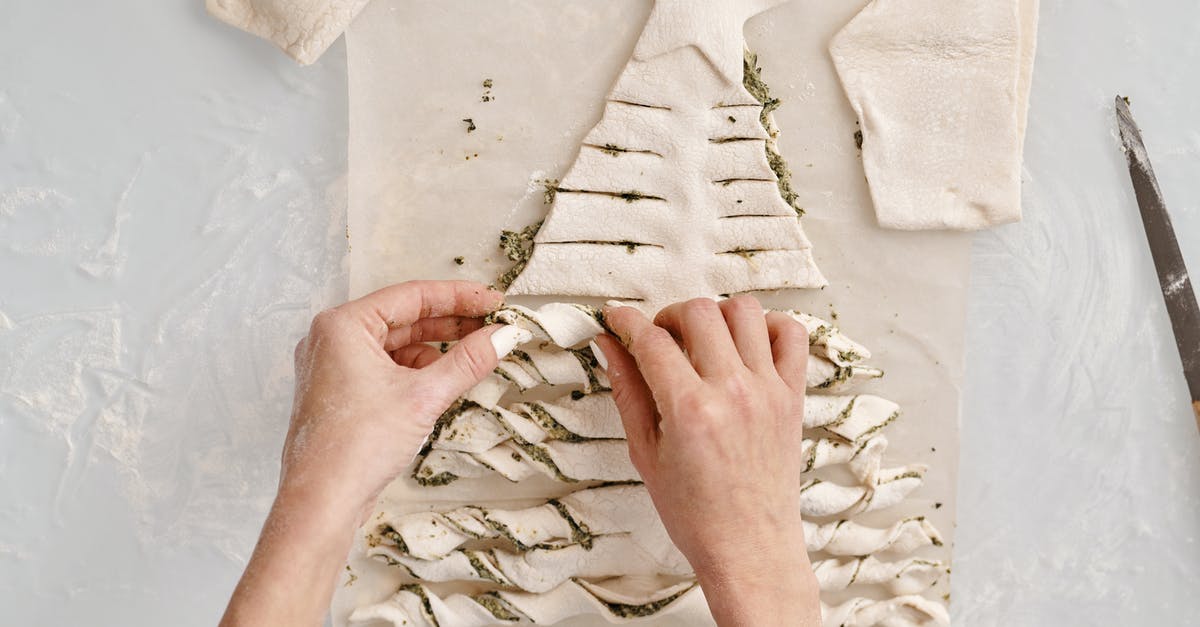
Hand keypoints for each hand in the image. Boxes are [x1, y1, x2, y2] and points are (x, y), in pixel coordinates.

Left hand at [222, 280, 527, 626]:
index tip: (493, 302)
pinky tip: (444, 380)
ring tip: (474, 355)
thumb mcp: (424, 396)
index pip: (412, 296)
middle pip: (404, 318)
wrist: (322, 501)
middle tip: (492, 326)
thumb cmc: (354, 447)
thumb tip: (503, 336)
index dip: (459, 297)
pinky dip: (416, 371)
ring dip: (435, 349)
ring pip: (396, 345)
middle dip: (450, 323)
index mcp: (343, 326)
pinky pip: (385, 368)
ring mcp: (333, 367)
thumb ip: (468, 361)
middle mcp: (332, 340)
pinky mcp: (341, 394)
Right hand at [595, 296, 820, 626]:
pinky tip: (745, 345)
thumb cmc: (694, 514)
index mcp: (689, 410)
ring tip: (701, 340)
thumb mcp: (645, 454)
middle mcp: (733, 392)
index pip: (651, 339)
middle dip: (668, 316)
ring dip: (716, 314)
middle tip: (658, 338)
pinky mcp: (793, 396)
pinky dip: (769, 326)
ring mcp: (768, 391)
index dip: (626, 320)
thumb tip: (608, 345)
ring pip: (745, 310)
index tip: (616, 317)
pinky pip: (792, 335)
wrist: (749, 548)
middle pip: (699, 312)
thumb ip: (627, 391)